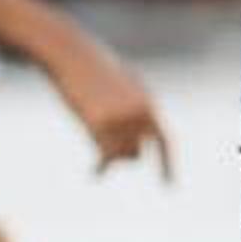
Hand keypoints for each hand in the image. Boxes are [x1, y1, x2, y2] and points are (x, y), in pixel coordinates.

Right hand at [47, 24, 171, 178]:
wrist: (72, 55)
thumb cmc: (94, 69)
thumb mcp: (121, 85)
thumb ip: (133, 107)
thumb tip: (135, 134)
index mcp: (148, 104)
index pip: (164, 141)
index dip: (167, 165)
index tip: (168, 186)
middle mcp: (139, 114)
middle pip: (137, 153)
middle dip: (123, 153)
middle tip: (104, 145)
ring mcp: (121, 119)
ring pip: (122, 156)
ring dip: (110, 154)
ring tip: (94, 143)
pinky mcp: (99, 123)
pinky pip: (106, 157)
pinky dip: (101, 168)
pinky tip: (93, 173)